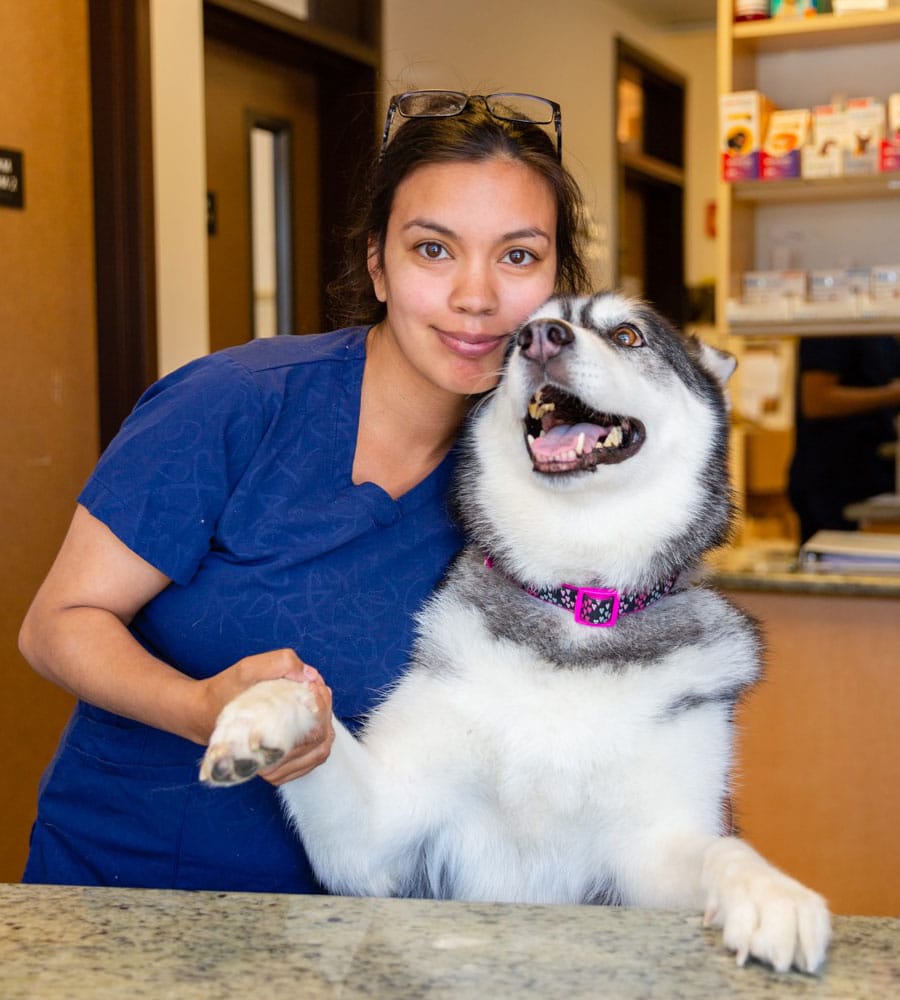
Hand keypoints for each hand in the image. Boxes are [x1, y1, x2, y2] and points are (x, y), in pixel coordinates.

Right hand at [192, 650, 334, 782]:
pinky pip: (311, 760)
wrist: (201, 714)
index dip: (322, 703)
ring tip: (314, 701)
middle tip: (316, 688)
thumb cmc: (224, 692)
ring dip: (324, 722)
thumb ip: (280, 663)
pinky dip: (318, 737)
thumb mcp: (247, 668)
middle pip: (320, 740)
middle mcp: (270, 764)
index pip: (314, 730)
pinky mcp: (274, 771)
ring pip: (319, 752)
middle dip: (324, 709)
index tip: (313, 684)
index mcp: (265, 743)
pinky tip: (309, 719)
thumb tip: (310, 675)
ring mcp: (273, 771)